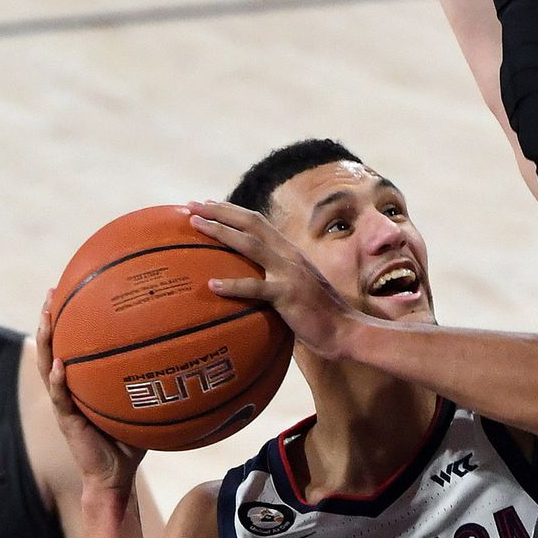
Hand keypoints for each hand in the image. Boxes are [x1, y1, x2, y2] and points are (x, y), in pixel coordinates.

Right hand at [37, 290, 145, 492]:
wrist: (117, 475)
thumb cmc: (134, 439)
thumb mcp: (147, 404)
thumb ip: (161, 383)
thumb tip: (198, 360)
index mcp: (85, 381)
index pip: (75, 343)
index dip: (72, 319)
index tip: (74, 288)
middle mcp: (70, 388)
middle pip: (55, 346)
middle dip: (51, 319)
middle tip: (52, 291)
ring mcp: (65, 403)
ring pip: (48, 366)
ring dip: (46, 342)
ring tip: (46, 319)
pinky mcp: (68, 421)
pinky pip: (60, 397)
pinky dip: (58, 381)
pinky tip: (60, 366)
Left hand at [186, 200, 355, 359]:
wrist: (347, 331)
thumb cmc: (321, 316)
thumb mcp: (299, 288)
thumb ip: (278, 278)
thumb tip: (252, 282)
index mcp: (291, 253)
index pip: (258, 222)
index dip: (231, 211)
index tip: (206, 206)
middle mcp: (290, 256)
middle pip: (251, 223)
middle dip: (220, 211)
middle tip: (191, 206)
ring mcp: (290, 273)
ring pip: (250, 245)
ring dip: (221, 232)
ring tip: (195, 226)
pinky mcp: (288, 295)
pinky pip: (256, 288)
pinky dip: (233, 285)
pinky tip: (212, 286)